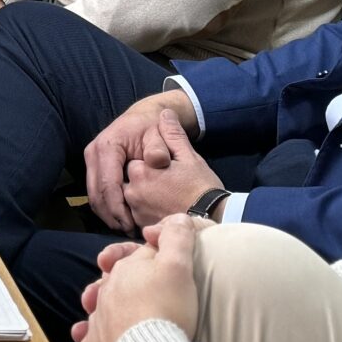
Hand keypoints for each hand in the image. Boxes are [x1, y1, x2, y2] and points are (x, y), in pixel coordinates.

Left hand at [71, 215, 203, 341]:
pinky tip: (97, 336)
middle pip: (117, 279)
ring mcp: (97, 321)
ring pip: (101, 306)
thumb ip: (177, 237)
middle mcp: (105, 291)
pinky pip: (90, 337)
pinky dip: (94, 334)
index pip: (139, 255)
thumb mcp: (179, 266)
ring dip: (108, 305)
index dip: (153, 254)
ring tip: (118, 310)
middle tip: (145, 288)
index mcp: (125, 269)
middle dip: (127, 278)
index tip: (166, 260)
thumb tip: (175, 218)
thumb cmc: (167, 308)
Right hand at [82, 87, 195, 232]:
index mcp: (108, 145)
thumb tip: (157, 161)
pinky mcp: (93, 167)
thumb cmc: (153, 128)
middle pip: (96, 193)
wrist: (142, 118)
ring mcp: (91, 160)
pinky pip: (96, 193)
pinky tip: (121, 218)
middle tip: (128, 232)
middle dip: (111, 216)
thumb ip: (161, 147)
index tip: (131, 224)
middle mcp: (94, 152)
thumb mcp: (160, 134)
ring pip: (93, 196)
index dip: (117, 207)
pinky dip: (106, 208)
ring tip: (126, 229)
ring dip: (107, 215)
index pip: (107, 183)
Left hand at [123, 109, 222, 230]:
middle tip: (164, 185)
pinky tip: (160, 210)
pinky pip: (136, 216)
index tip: (163, 169)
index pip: (133, 163)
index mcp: (140, 172)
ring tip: (162, 198)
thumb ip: (172, 135)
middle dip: (141, 181)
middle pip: (127, 182)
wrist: (214, 217)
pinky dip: (143, 212)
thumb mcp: (189, 157)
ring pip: (130, 200)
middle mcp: (132, 193)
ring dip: (140, 198)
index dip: (147, 165)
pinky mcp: (143, 227)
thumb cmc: (201, 187)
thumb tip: (164, 114)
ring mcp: (136, 212)